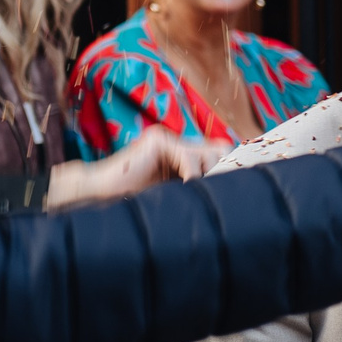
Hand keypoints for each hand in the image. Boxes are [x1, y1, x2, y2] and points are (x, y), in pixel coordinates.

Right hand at [44, 127, 231, 205]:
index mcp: (183, 155)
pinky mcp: (158, 140)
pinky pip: (187, 157)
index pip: (221, 152)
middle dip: (223, 172)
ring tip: (196, 192)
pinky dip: (191, 175)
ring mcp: (168, 139)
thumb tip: (236, 191)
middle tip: (218, 193)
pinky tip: (185, 187)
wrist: (101, 195)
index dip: (232, 166)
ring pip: (208, 153)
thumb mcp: (178, 196)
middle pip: (221, 150)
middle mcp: (178, 144)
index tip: (240, 186)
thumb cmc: (137, 202)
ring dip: (207, 175)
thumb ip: (200, 188)